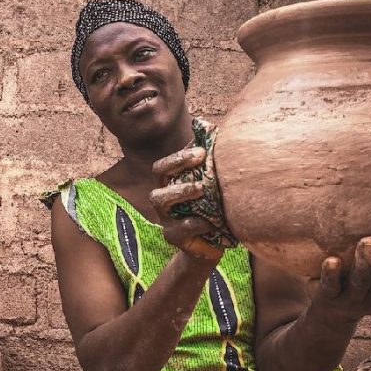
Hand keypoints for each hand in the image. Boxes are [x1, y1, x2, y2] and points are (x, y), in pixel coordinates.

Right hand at [150, 147, 221, 261]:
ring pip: (160, 201)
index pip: (164, 165)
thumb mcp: (211, 186)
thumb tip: (208, 125)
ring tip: (201, 189)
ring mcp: (165, 217)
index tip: (202, 150)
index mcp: (169, 184)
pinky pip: (179, 229)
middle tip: (201, 158)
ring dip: (181, 191)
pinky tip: (210, 221)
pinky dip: (196, 223)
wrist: (211, 245)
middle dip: (178, 163)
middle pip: (158, 175)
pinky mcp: (173, 237)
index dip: (179, 156)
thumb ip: (208, 162)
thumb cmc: (211, 210)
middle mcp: (162, 198)